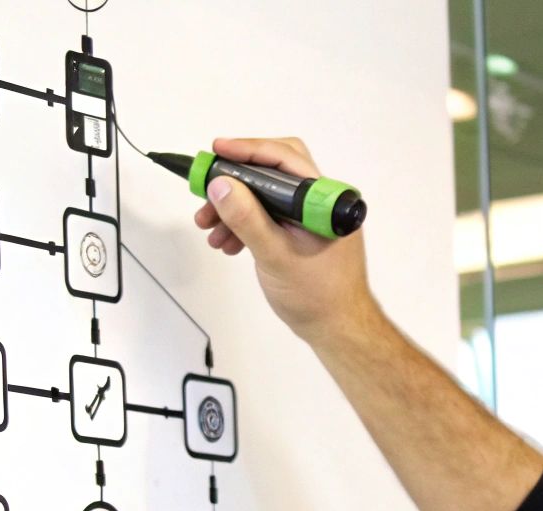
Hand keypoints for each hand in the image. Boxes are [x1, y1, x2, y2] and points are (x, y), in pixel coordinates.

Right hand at [194, 137, 378, 345]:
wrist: (336, 329)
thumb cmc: (316, 297)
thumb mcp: (274, 255)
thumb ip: (247, 218)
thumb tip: (220, 184)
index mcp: (324, 200)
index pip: (284, 158)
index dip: (248, 150)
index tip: (217, 151)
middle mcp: (320, 202)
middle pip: (272, 172)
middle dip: (236, 182)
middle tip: (206, 191)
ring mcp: (310, 217)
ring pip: (266, 196)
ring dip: (234, 208)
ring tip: (209, 227)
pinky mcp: (301, 232)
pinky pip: (269, 216)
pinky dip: (245, 224)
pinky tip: (227, 241)